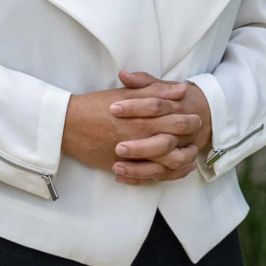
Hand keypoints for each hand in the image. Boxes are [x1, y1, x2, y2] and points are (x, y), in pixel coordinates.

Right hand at [61, 77, 200, 176]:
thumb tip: (181, 89)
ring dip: (182, 160)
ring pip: (166, 164)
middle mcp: (139, 137)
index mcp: (142, 117)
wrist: (69, 124)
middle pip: (174, 141)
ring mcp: (132, 155)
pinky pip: (150, 176)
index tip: (196, 115)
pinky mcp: (124, 167)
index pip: (174, 119)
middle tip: (197, 133)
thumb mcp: (127, 93)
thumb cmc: (98, 105)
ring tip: (190, 154)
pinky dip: (165, 174)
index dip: (188, 118)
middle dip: (189, 139)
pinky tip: (174, 170)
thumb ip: (154, 90)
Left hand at [110, 70, 212, 184]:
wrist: (206, 114)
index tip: (113, 108)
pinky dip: (143, 178)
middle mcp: (182, 131)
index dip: (135, 107)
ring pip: (167, 164)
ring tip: (116, 166)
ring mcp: (181, 149)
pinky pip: (164, 176)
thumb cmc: (178, 100)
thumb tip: (123, 74)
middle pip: (164, 141)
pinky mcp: (177, 163)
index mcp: (178, 107)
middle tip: (118, 147)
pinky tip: (121, 178)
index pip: (157, 106)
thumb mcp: (162, 87)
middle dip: (141, 146)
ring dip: (142, 168)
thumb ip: (143, 81)